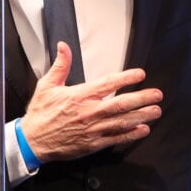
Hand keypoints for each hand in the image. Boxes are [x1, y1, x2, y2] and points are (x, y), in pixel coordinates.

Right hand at [19, 42, 163, 162]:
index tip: (140, 74)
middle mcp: (89, 112)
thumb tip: (63, 46)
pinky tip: (143, 130)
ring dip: (141, 116)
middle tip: (157, 94)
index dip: (126, 78)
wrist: (33, 141)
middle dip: (141, 98)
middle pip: (121, 104)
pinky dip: (130, 135)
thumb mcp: (47, 85)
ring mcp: (93, 129)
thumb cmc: (41, 113)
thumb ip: (60, 65)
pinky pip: (116, 139)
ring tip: (156, 110)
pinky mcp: (93, 144)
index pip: (107, 84)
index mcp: (79, 96)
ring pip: (122, 122)